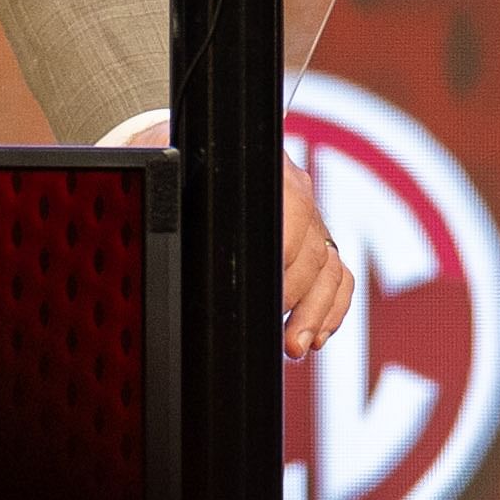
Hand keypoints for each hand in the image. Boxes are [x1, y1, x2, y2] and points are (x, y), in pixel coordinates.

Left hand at [100, 119, 357, 359]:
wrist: (194, 152)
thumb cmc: (181, 168)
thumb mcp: (177, 182)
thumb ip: (179, 208)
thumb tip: (162, 244)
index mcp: (264, 172)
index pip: (291, 217)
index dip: (283, 267)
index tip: (268, 304)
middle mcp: (294, 190)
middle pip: (313, 251)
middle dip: (300, 301)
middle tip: (283, 338)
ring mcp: (309, 216)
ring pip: (329, 267)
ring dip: (317, 314)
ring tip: (295, 347)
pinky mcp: (315, 240)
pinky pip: (337, 275)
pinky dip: (331, 308)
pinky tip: (316, 335)